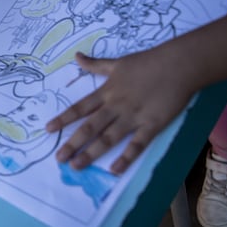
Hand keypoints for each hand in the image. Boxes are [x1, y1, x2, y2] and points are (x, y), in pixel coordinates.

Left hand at [48, 48, 199, 173]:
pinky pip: (136, 144)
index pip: (80, 108)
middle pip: (90, 127)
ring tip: (76, 166)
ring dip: (91, 153)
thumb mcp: (117, 63)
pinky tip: (114, 170)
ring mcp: (133, 117)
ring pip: (108, 138)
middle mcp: (115, 106)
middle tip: (58, 158)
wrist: (178, 65)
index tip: (48, 130)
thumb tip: (76, 56)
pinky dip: (125, 158)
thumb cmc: (148, 62)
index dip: (64, 119)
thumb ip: (95, 65)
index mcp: (106, 92)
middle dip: (72, 143)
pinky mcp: (152, 125)